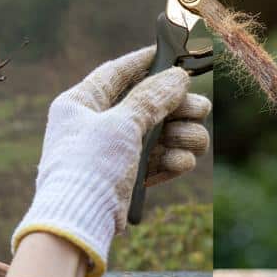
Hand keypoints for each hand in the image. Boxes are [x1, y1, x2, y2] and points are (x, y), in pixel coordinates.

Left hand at [11, 47, 210, 276]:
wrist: (77, 223)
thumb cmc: (90, 165)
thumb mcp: (121, 123)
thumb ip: (152, 97)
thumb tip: (178, 77)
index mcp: (80, 103)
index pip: (117, 72)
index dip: (146, 61)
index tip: (173, 53)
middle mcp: (96, 124)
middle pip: (147, 103)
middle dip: (176, 106)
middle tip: (199, 107)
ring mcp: (113, 152)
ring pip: (159, 133)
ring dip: (180, 134)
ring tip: (190, 140)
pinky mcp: (127, 178)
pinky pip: (158, 160)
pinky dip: (173, 159)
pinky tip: (180, 161)